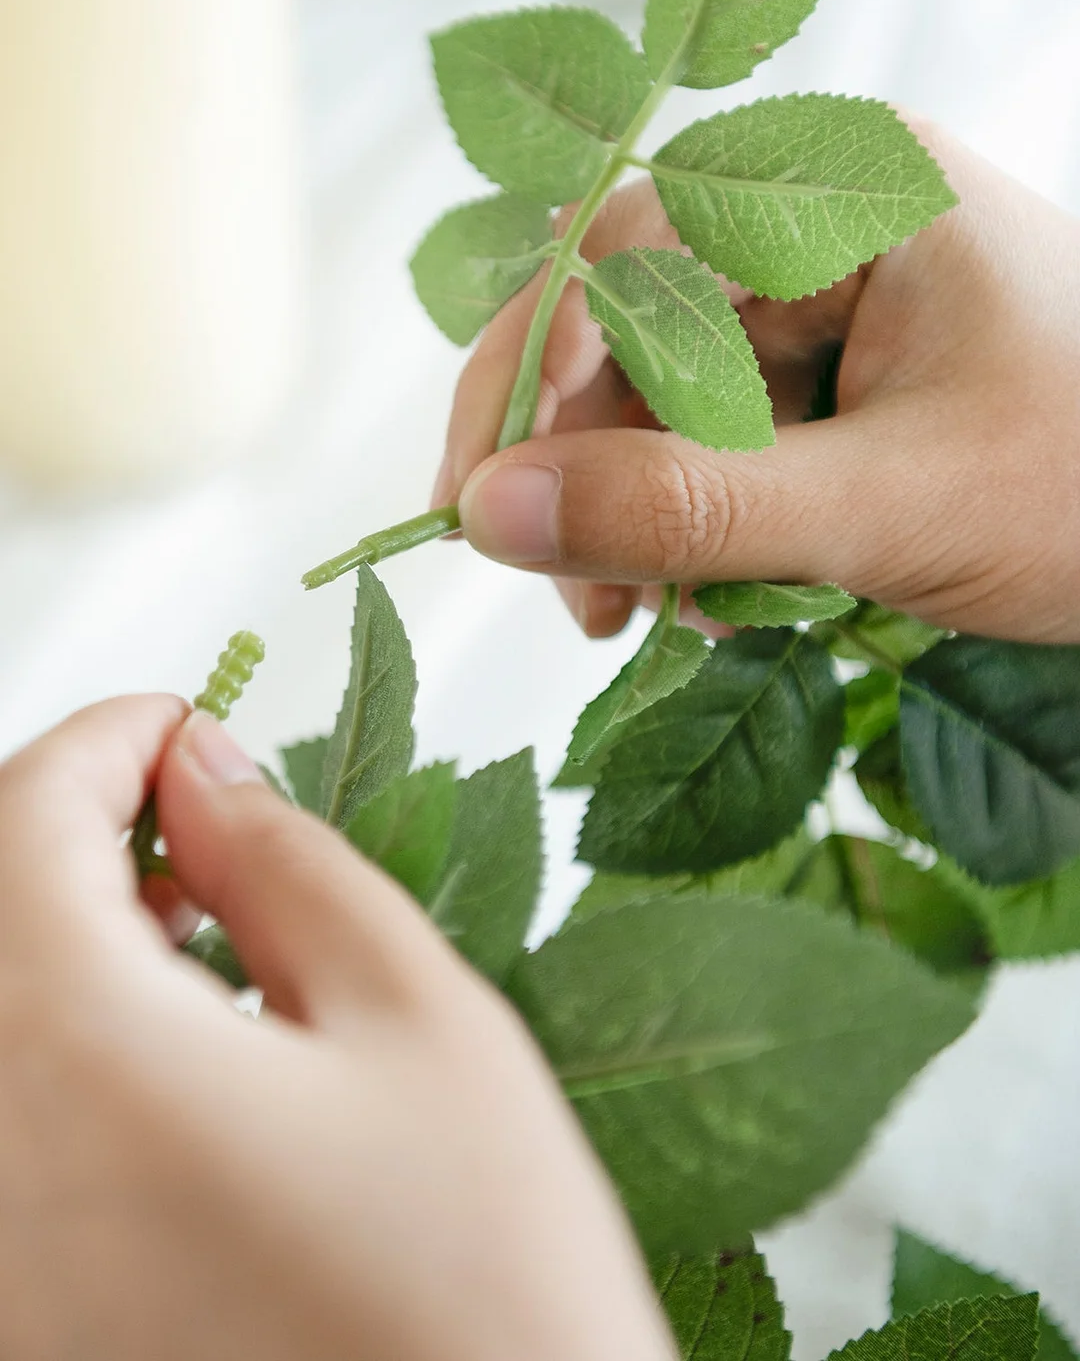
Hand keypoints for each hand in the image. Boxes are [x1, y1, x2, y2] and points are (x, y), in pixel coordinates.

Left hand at [0, 699, 672, 1360]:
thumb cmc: (489, 1290)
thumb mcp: (416, 1022)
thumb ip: (286, 865)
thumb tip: (200, 772)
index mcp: (75, 1059)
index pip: (22, 813)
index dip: (108, 737)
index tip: (189, 726)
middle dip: (77, 833)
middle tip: (206, 834)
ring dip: (67, 943)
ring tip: (204, 946)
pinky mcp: (29, 1317)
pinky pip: (12, 1118)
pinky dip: (60, 1050)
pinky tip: (175, 1065)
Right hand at [435, 121, 1079, 643]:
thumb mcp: (887, 505)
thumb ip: (687, 509)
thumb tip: (486, 514)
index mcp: (842, 188)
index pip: (620, 254)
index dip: (532, 377)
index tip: (481, 506)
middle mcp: (820, 221)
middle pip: (630, 330)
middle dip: (591, 471)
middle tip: (579, 603)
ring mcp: (829, 301)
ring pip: (667, 399)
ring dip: (645, 516)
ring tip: (657, 621)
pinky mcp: (838, 378)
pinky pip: (723, 438)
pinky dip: (704, 524)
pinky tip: (722, 600)